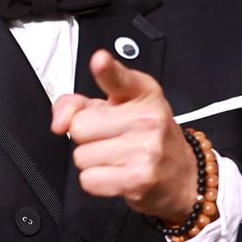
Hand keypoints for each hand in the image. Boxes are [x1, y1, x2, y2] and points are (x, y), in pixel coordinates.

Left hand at [50, 50, 195, 223]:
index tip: (100, 61)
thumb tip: (59, 122)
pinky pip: (88, 180)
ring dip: (91, 160)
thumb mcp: (117, 107)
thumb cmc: (146, 136)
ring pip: (81, 156)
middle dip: (86, 136)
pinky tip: (115, 174)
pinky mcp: (138, 179)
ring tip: (115, 157)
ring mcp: (145, 149)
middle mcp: (147, 118)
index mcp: (142, 92)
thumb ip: (79, 103)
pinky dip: (96, 180)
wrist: (181, 174)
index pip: (119, 78)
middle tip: (108, 138)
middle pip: (80, 126)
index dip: (107, 69)